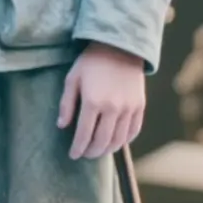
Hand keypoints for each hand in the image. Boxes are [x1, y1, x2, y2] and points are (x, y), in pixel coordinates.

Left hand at [59, 42, 148, 159]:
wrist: (120, 47)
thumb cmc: (91, 62)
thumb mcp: (72, 79)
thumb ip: (66, 105)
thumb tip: (62, 126)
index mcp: (93, 102)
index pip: (84, 134)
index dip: (78, 148)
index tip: (73, 155)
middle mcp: (113, 108)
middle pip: (102, 141)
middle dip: (92, 152)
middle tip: (85, 154)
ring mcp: (129, 108)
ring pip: (119, 139)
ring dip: (108, 149)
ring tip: (99, 150)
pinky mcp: (140, 106)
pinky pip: (134, 130)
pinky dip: (125, 140)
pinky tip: (117, 142)